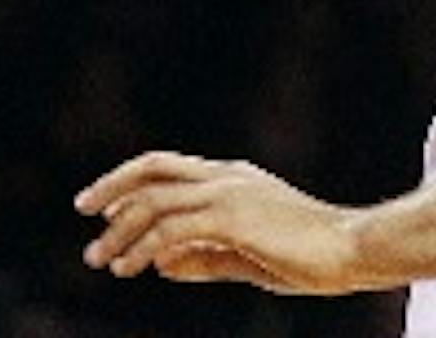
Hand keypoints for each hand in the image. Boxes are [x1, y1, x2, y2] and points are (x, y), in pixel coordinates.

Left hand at [75, 151, 368, 294]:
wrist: (351, 248)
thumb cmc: (309, 256)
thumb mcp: (248, 259)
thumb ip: (204, 258)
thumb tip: (159, 264)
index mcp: (231, 179)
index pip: (168, 170)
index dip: (132, 184)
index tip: (103, 208)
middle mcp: (225, 177)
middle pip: (153, 169)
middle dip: (113, 187)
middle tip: (84, 211)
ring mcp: (228, 193)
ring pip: (155, 201)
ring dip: (121, 229)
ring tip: (101, 259)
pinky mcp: (231, 217)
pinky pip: (172, 229)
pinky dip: (144, 245)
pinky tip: (133, 266)